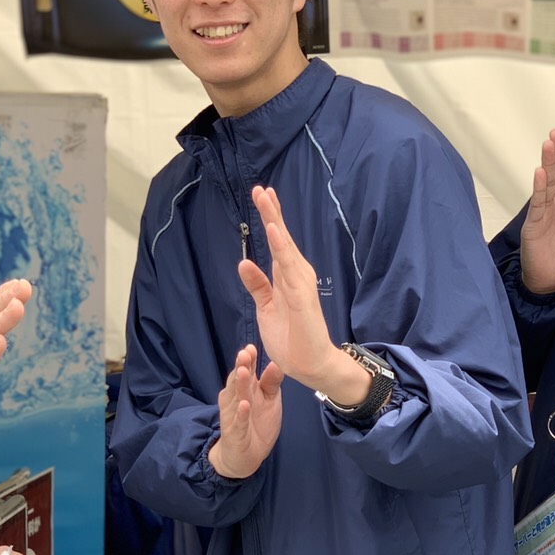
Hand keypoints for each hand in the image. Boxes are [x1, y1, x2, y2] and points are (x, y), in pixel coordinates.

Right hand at [207, 344, 283, 478]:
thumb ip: (272, 382)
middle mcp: (236, 400)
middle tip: (244, 353)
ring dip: (239, 385)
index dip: (248, 360)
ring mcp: (234, 416)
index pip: (246, 371)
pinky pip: (238, 423)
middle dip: (241, 367)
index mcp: (245, 390)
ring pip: (236, 398)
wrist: (245, 456)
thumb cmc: (257, 423)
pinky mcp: (235, 433)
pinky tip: (244, 405)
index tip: (251, 347)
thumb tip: (279, 361)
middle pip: (238, 381)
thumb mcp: (269, 400)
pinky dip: (241, 415)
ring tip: (243, 372)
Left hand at [238, 185, 349, 391]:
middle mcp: (296, 275)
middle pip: (282, 238)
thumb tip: (244, 262)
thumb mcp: (266, 308)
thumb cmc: (291, 338)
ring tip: (266, 199)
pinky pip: (288, 268)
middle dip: (271, 213)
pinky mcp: (301, 297)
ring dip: (275, 222)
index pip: (277, 243)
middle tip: (260, 188)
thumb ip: (257, 285)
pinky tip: (274, 230)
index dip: (270, 219)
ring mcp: (300, 284)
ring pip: (285, 247)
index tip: (261, 196)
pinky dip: (281, 247)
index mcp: (287, 277)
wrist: (310, 366)